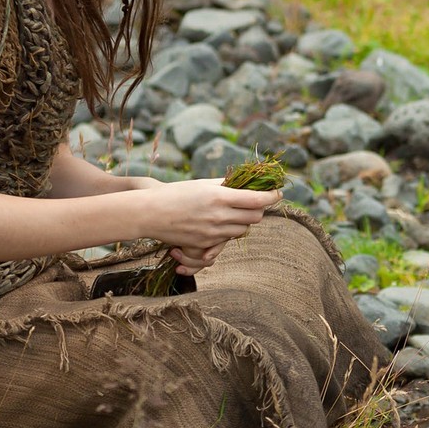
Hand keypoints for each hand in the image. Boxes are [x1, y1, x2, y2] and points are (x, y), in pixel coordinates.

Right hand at [128, 178, 279, 266]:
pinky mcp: (205, 244)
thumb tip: (244, 183)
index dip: (272, 196)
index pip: (257, 199)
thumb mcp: (201, 184)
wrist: (150, 213)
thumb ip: (224, 185)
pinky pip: (227, 240)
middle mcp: (219, 216)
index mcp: (220, 197)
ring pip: (243, 230)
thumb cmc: (175, 193)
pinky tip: (221, 223)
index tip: (278, 193)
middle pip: (255, 217)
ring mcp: (213, 232)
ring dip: (244, 221)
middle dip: (259, 210)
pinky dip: (229, 231)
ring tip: (235, 212)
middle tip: (257, 202)